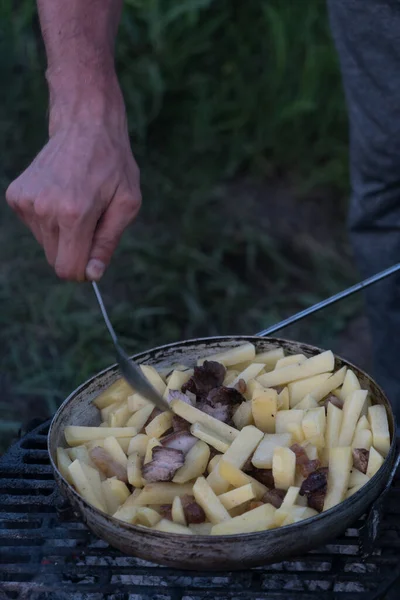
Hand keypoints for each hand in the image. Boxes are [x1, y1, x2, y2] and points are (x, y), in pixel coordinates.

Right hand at [6, 112, 140, 280]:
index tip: (93, 256)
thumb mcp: (126, 205)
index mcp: (74, 214)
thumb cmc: (113, 165)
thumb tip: (92, 275)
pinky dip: (49, 219)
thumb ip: (107, 243)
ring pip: (45, 244)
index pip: (68, 269)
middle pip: (55, 259)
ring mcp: (26, 202)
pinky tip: (60, 194)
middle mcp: (44, 209)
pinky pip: (35, 227)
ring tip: (76, 202)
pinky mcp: (16, 196)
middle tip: (90, 219)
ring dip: (62, 233)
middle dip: (74, 249)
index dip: (83, 270)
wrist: (84, 125)